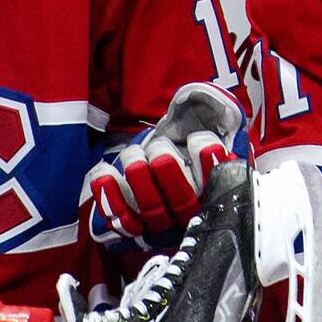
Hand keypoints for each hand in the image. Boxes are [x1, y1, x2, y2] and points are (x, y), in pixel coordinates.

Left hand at [85, 82, 244, 247]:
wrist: (164, 169)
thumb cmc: (188, 145)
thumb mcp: (209, 127)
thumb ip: (214, 113)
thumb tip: (207, 95)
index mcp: (215, 189)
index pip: (218, 184)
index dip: (208, 164)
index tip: (198, 140)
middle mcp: (190, 213)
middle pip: (181, 202)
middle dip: (168, 171)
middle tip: (159, 148)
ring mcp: (161, 224)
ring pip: (150, 209)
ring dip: (139, 178)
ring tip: (134, 153)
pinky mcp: (133, 226)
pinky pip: (121, 217)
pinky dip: (109, 195)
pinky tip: (104, 172)